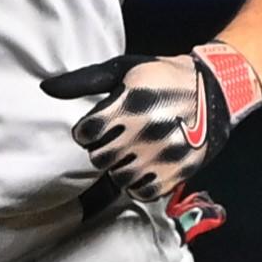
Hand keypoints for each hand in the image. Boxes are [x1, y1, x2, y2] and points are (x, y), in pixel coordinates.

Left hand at [40, 42, 261, 201]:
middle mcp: (146, 131)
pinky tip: (145, 166)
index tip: (100, 125)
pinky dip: (140, 183)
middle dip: (104, 148)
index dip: (89, 130)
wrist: (216, 90)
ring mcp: (163, 155)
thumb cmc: (162, 77)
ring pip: (119, 178)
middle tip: (118, 138)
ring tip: (134, 151)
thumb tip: (45, 87)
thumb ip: (83, 81)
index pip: (86, 133)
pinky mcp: (178, 172)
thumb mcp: (123, 70)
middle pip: (100, 158)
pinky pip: (143, 192)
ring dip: (121, 167)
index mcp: (129, 104)